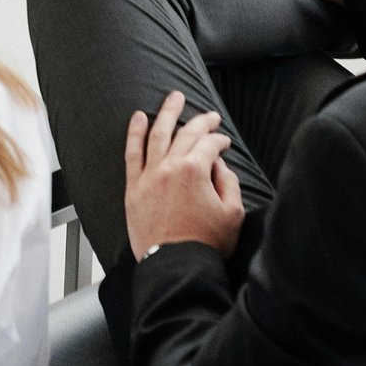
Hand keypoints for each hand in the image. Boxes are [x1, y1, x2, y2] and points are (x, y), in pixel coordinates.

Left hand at [122, 91, 245, 259]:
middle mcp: (170, 166)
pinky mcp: (134, 188)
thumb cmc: (205, 245)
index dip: (220, 140)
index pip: (209, 144)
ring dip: (167, 113)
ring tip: (174, 98)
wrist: (176, 267)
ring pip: (157, 134)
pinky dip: (134, 133)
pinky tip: (138, 118)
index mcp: (195, 170)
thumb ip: (229, 182)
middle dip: (201, 122)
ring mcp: (149, 175)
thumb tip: (219, 165)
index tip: (224, 142)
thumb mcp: (233, 214)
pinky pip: (132, 153)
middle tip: (210, 115)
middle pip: (186, 134)